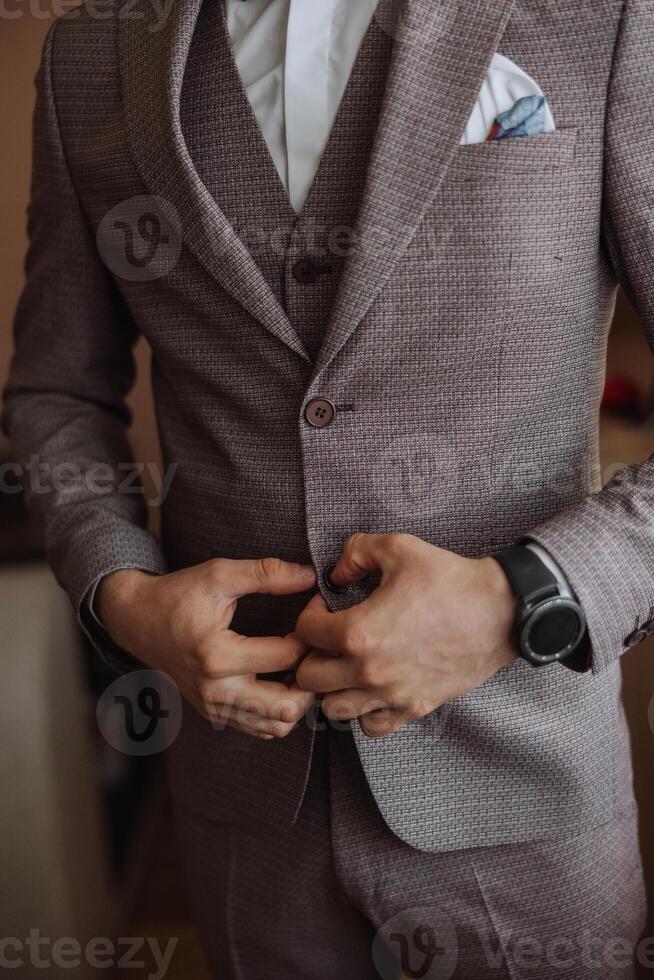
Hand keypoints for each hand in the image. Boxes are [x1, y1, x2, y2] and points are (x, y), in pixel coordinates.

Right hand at [98, 558, 316, 739]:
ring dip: (298, 698)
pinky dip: (280, 709)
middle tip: (315, 649)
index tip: (315, 613)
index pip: (287, 657)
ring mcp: (214, 708)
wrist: (139, 621)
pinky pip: (260, 728)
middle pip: (287, 707)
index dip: (311, 633)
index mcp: (217, 656)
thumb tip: (311, 575)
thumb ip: (267, 574)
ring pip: (278, 726)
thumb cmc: (179, 595)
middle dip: (312, 679)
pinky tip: (283, 677)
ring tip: (300, 664)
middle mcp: (216, 691)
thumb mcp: (220, 574)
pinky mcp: (215, 715)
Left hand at [295, 533, 517, 736]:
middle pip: (309, 677)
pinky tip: (372, 687)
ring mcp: (391, 695)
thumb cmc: (450, 580)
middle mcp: (369, 671)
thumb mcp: (399, 547)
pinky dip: (364, 711)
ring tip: (344, 665)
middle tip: (329, 637)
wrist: (499, 612)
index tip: (326, 606)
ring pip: (334, 709)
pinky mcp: (414, 708)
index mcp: (359, 632)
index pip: (305, 632)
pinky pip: (371, 726)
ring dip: (332, 686)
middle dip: (312, 653)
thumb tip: (335, 572)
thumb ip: (356, 551)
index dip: (310, 613)